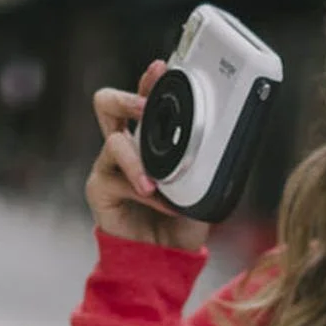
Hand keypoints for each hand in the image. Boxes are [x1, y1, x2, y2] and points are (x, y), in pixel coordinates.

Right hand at [85, 59, 210, 251]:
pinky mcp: (99, 189)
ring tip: (154, 183)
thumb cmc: (180, 222)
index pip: (143, 100)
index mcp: (146, 140)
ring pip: (113, 142)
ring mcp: (108, 166)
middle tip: (145, 107)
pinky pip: (116, 179)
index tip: (162, 67)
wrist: (163, 258)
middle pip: (107, 104)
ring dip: (137, 161)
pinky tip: (157, 201)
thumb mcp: (201, 190)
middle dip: (126, 98)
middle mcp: (124, 147)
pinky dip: (140, 189)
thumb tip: (226, 146)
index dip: (148, 81)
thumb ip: (206, 168)